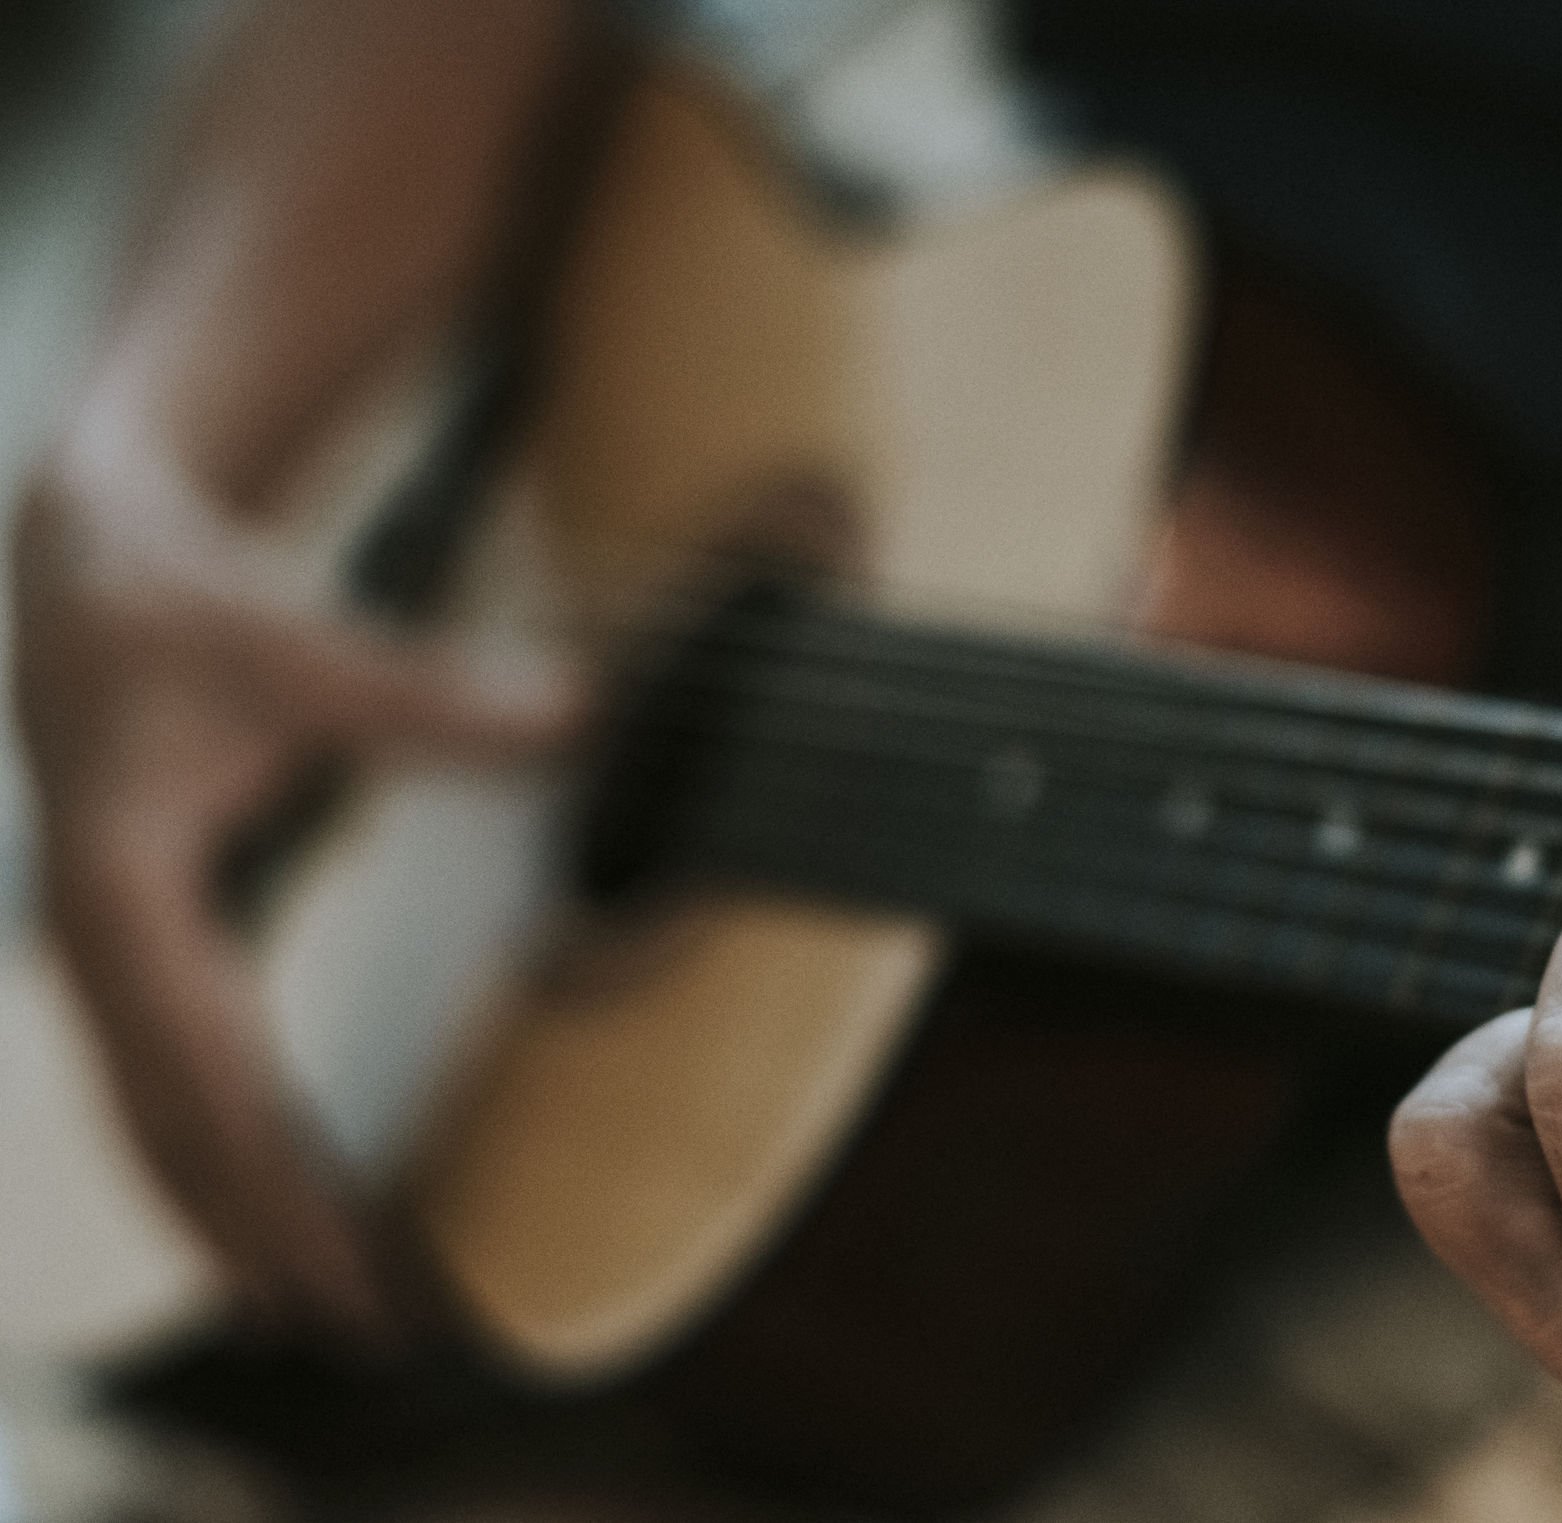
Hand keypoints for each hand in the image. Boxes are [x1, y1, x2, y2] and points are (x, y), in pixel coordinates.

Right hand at [12, 457, 570, 1347]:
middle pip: (171, 1130)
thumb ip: (431, 696)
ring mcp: (114, 954)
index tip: (339, 1252)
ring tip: (320, 1311)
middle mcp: (101, 941)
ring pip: (160, 1123)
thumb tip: (585, 721)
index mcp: (120, 891)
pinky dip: (224, 1157)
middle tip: (354, 1330)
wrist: (87, 562)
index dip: (270, 1175)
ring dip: (232, 1219)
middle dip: (254, 1235)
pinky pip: (177, 1082)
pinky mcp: (148, 947)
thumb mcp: (299, 640)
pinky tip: (284, 1211)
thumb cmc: (183, 603)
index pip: (201, 1073)